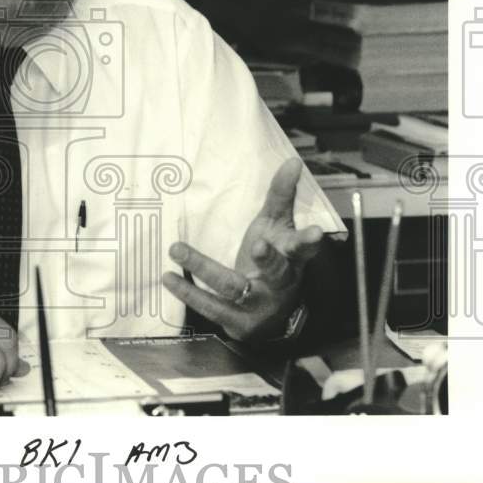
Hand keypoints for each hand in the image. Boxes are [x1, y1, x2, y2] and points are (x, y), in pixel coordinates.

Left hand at [162, 157, 322, 341]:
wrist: (270, 316)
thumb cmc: (274, 259)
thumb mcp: (277, 228)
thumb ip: (281, 196)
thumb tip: (292, 161)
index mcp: (292, 259)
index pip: (304, 248)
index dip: (310, 242)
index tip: (315, 233)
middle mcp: (279, 283)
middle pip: (276, 270)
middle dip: (268, 259)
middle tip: (258, 244)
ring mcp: (257, 304)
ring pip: (233, 287)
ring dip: (205, 268)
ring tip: (177, 249)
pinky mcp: (235, 321)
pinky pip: (209, 306)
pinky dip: (187, 292)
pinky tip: (168, 277)